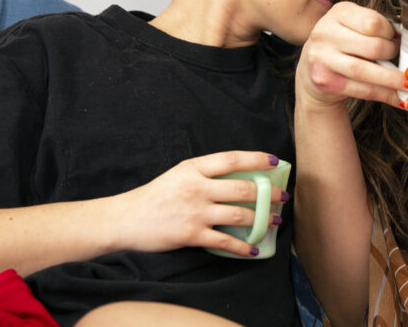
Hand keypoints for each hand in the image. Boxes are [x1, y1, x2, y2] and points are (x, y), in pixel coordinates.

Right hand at [110, 151, 287, 257]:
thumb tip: (238, 177)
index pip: (232, 159)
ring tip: (273, 220)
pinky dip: (242, 247)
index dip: (256, 159)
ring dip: (261, 218)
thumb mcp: (179, 175)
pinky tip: (253, 249)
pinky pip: (225, 241)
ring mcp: (195, 211)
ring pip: (239, 214)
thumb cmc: (155, 196)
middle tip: (282, 196)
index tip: (275, 161)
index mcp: (193, 168)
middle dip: (267, 193)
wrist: (125, 219)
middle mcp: (196, 187)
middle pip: (242, 188)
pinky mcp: (191, 234)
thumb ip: (204, 174)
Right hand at [295, 2, 401, 109]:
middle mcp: (325, 32)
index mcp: (339, 13)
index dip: (391, 33)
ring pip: (366, 71)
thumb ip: (375, 27)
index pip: (373, 22)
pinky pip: (361, 90)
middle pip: (372, 47)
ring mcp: (322, 57)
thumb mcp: (353, 25)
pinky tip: (399, 97)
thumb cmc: (342, 44)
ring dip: (393, 80)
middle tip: (405, 60)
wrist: (312, 69)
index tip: (398, 41)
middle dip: (394, 56)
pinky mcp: (324, 81)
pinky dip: (384, 95)